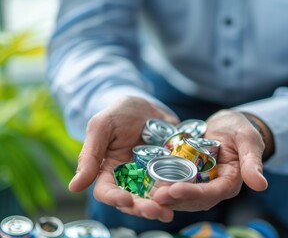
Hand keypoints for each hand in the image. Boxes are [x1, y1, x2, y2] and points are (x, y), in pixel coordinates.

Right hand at [68, 96, 177, 221]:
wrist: (145, 106)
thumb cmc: (118, 114)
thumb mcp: (101, 127)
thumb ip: (90, 155)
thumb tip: (73, 187)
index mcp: (108, 170)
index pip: (107, 191)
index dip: (115, 198)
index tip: (126, 199)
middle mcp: (128, 178)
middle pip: (133, 200)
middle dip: (143, 208)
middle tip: (156, 211)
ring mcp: (148, 176)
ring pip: (152, 197)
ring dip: (161, 206)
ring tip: (170, 210)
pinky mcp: (167, 171)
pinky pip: (171, 183)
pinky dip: (176, 190)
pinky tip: (183, 192)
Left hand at [152, 109, 267, 211]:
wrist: (226, 124)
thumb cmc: (239, 129)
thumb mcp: (247, 139)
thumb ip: (252, 161)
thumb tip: (260, 185)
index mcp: (229, 182)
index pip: (212, 193)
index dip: (193, 193)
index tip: (174, 190)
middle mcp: (213, 187)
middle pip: (193, 199)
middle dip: (174, 198)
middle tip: (155, 195)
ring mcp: (200, 183)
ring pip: (182, 195)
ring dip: (165, 195)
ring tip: (147, 192)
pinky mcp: (188, 176)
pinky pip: (174, 183)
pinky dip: (162, 184)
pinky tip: (147, 182)